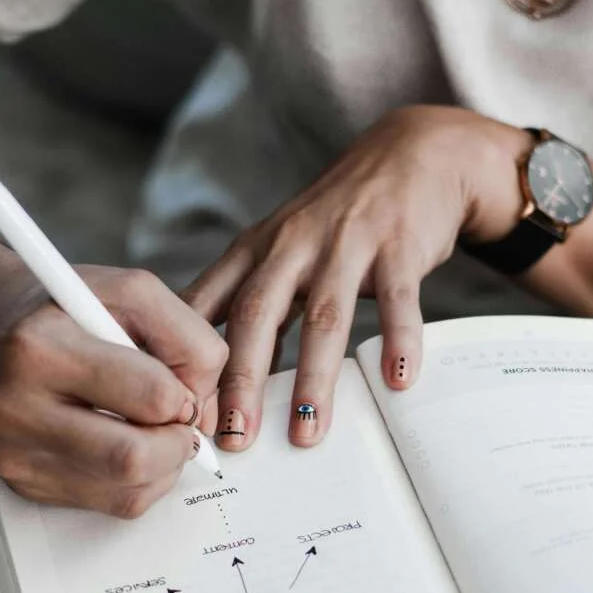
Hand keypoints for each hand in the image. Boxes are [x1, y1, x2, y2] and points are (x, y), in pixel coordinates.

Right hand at [0, 241, 227, 516]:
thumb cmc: (56, 302)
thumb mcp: (128, 290)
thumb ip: (186, 336)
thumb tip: (205, 405)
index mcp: (41, 349)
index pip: (152, 398)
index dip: (185, 395)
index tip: (179, 386)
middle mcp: (18, 408)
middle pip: (136, 460)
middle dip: (179, 443)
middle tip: (177, 420)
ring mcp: (15, 454)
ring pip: (127, 494)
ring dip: (163, 466)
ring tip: (154, 429)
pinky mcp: (22, 483)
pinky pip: (107, 504)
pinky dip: (136, 480)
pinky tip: (126, 441)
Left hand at [184, 106, 526, 450]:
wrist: (410, 155)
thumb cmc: (337, 216)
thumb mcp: (278, 246)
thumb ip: (247, 299)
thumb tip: (208, 367)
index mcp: (256, 250)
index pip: (210, 307)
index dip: (190, 361)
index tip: (182, 415)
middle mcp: (293, 244)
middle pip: (257, 314)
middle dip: (242, 380)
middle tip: (233, 438)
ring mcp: (347, 243)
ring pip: (324, 316)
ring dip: (313, 377)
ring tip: (307, 432)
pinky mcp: (399, 245)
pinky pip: (397, 298)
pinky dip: (398, 338)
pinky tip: (398, 379)